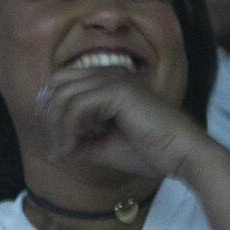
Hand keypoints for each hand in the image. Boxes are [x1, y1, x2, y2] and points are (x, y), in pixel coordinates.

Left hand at [32, 66, 202, 182]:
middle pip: (58, 85)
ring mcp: (113, 79)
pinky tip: (73, 150)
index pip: (63, 82)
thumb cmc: (149, 151)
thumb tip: (54, 149)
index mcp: (106, 81)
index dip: (50, 110)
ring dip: (57, 128)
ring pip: (64, 96)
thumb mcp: (104, 147)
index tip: (54, 143)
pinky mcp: (118, 91)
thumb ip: (79, 142)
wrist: (181, 155)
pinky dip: (69, 130)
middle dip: (49, 118)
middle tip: (55, 149)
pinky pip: (77, 106)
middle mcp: (108, 73)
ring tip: (63, 153)